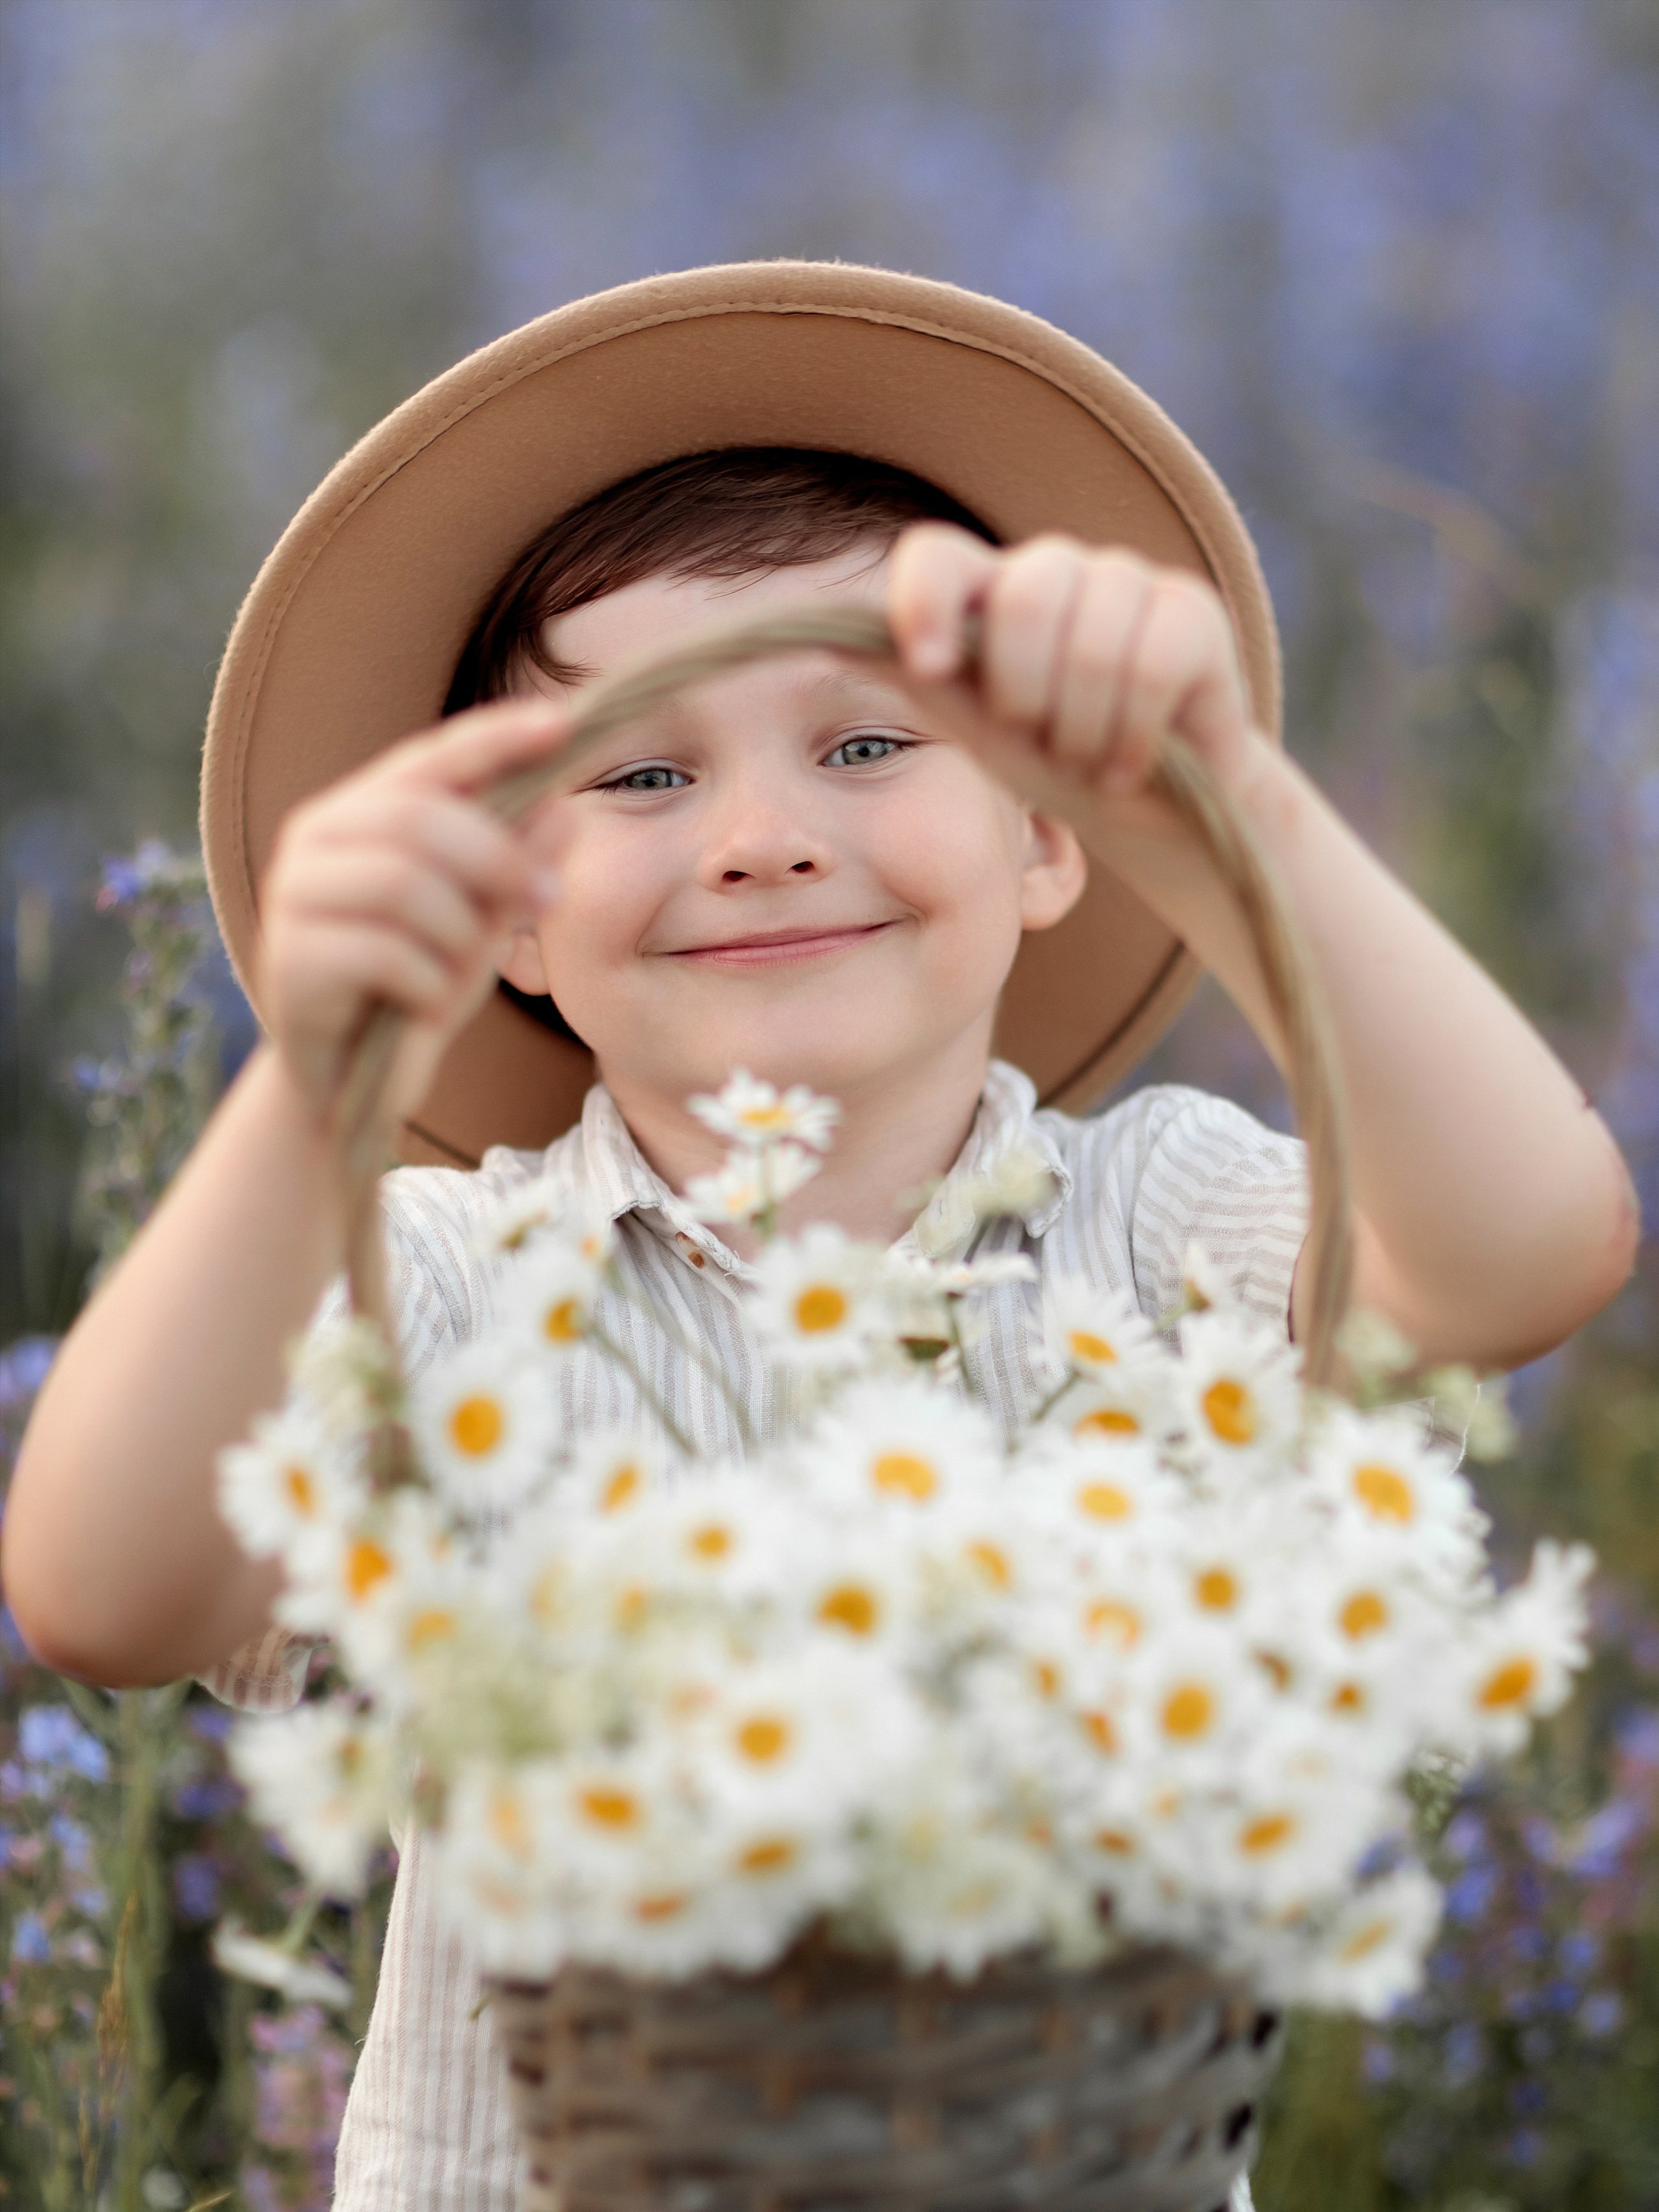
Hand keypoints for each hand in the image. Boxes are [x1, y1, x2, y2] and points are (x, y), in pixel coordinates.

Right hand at [257, 700, 570, 1123]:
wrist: (351, 1081)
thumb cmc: (418, 984)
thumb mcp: (484, 923)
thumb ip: (516, 869)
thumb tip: (563, 809)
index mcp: (361, 811)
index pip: (431, 757)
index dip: (494, 736)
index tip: (561, 722)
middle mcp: (316, 837)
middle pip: (419, 817)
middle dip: (500, 857)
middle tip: (551, 898)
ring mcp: (294, 896)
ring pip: (403, 883)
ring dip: (459, 934)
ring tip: (461, 975)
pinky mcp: (290, 959)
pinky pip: (386, 954)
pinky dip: (429, 985)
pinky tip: (426, 1006)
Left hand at [887, 523, 1260, 798]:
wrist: (1150, 816)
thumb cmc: (1053, 766)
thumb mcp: (974, 730)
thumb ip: (919, 677)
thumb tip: (827, 634)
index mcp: (987, 596)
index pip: (937, 556)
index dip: (927, 602)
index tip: (931, 668)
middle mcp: (1055, 571)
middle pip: (1026, 596)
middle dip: (1027, 695)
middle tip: (1041, 739)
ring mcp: (1127, 582)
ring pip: (1093, 641)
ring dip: (1085, 730)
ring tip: (1088, 758)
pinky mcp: (1193, 612)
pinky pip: (1157, 661)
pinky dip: (1137, 733)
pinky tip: (1131, 764)